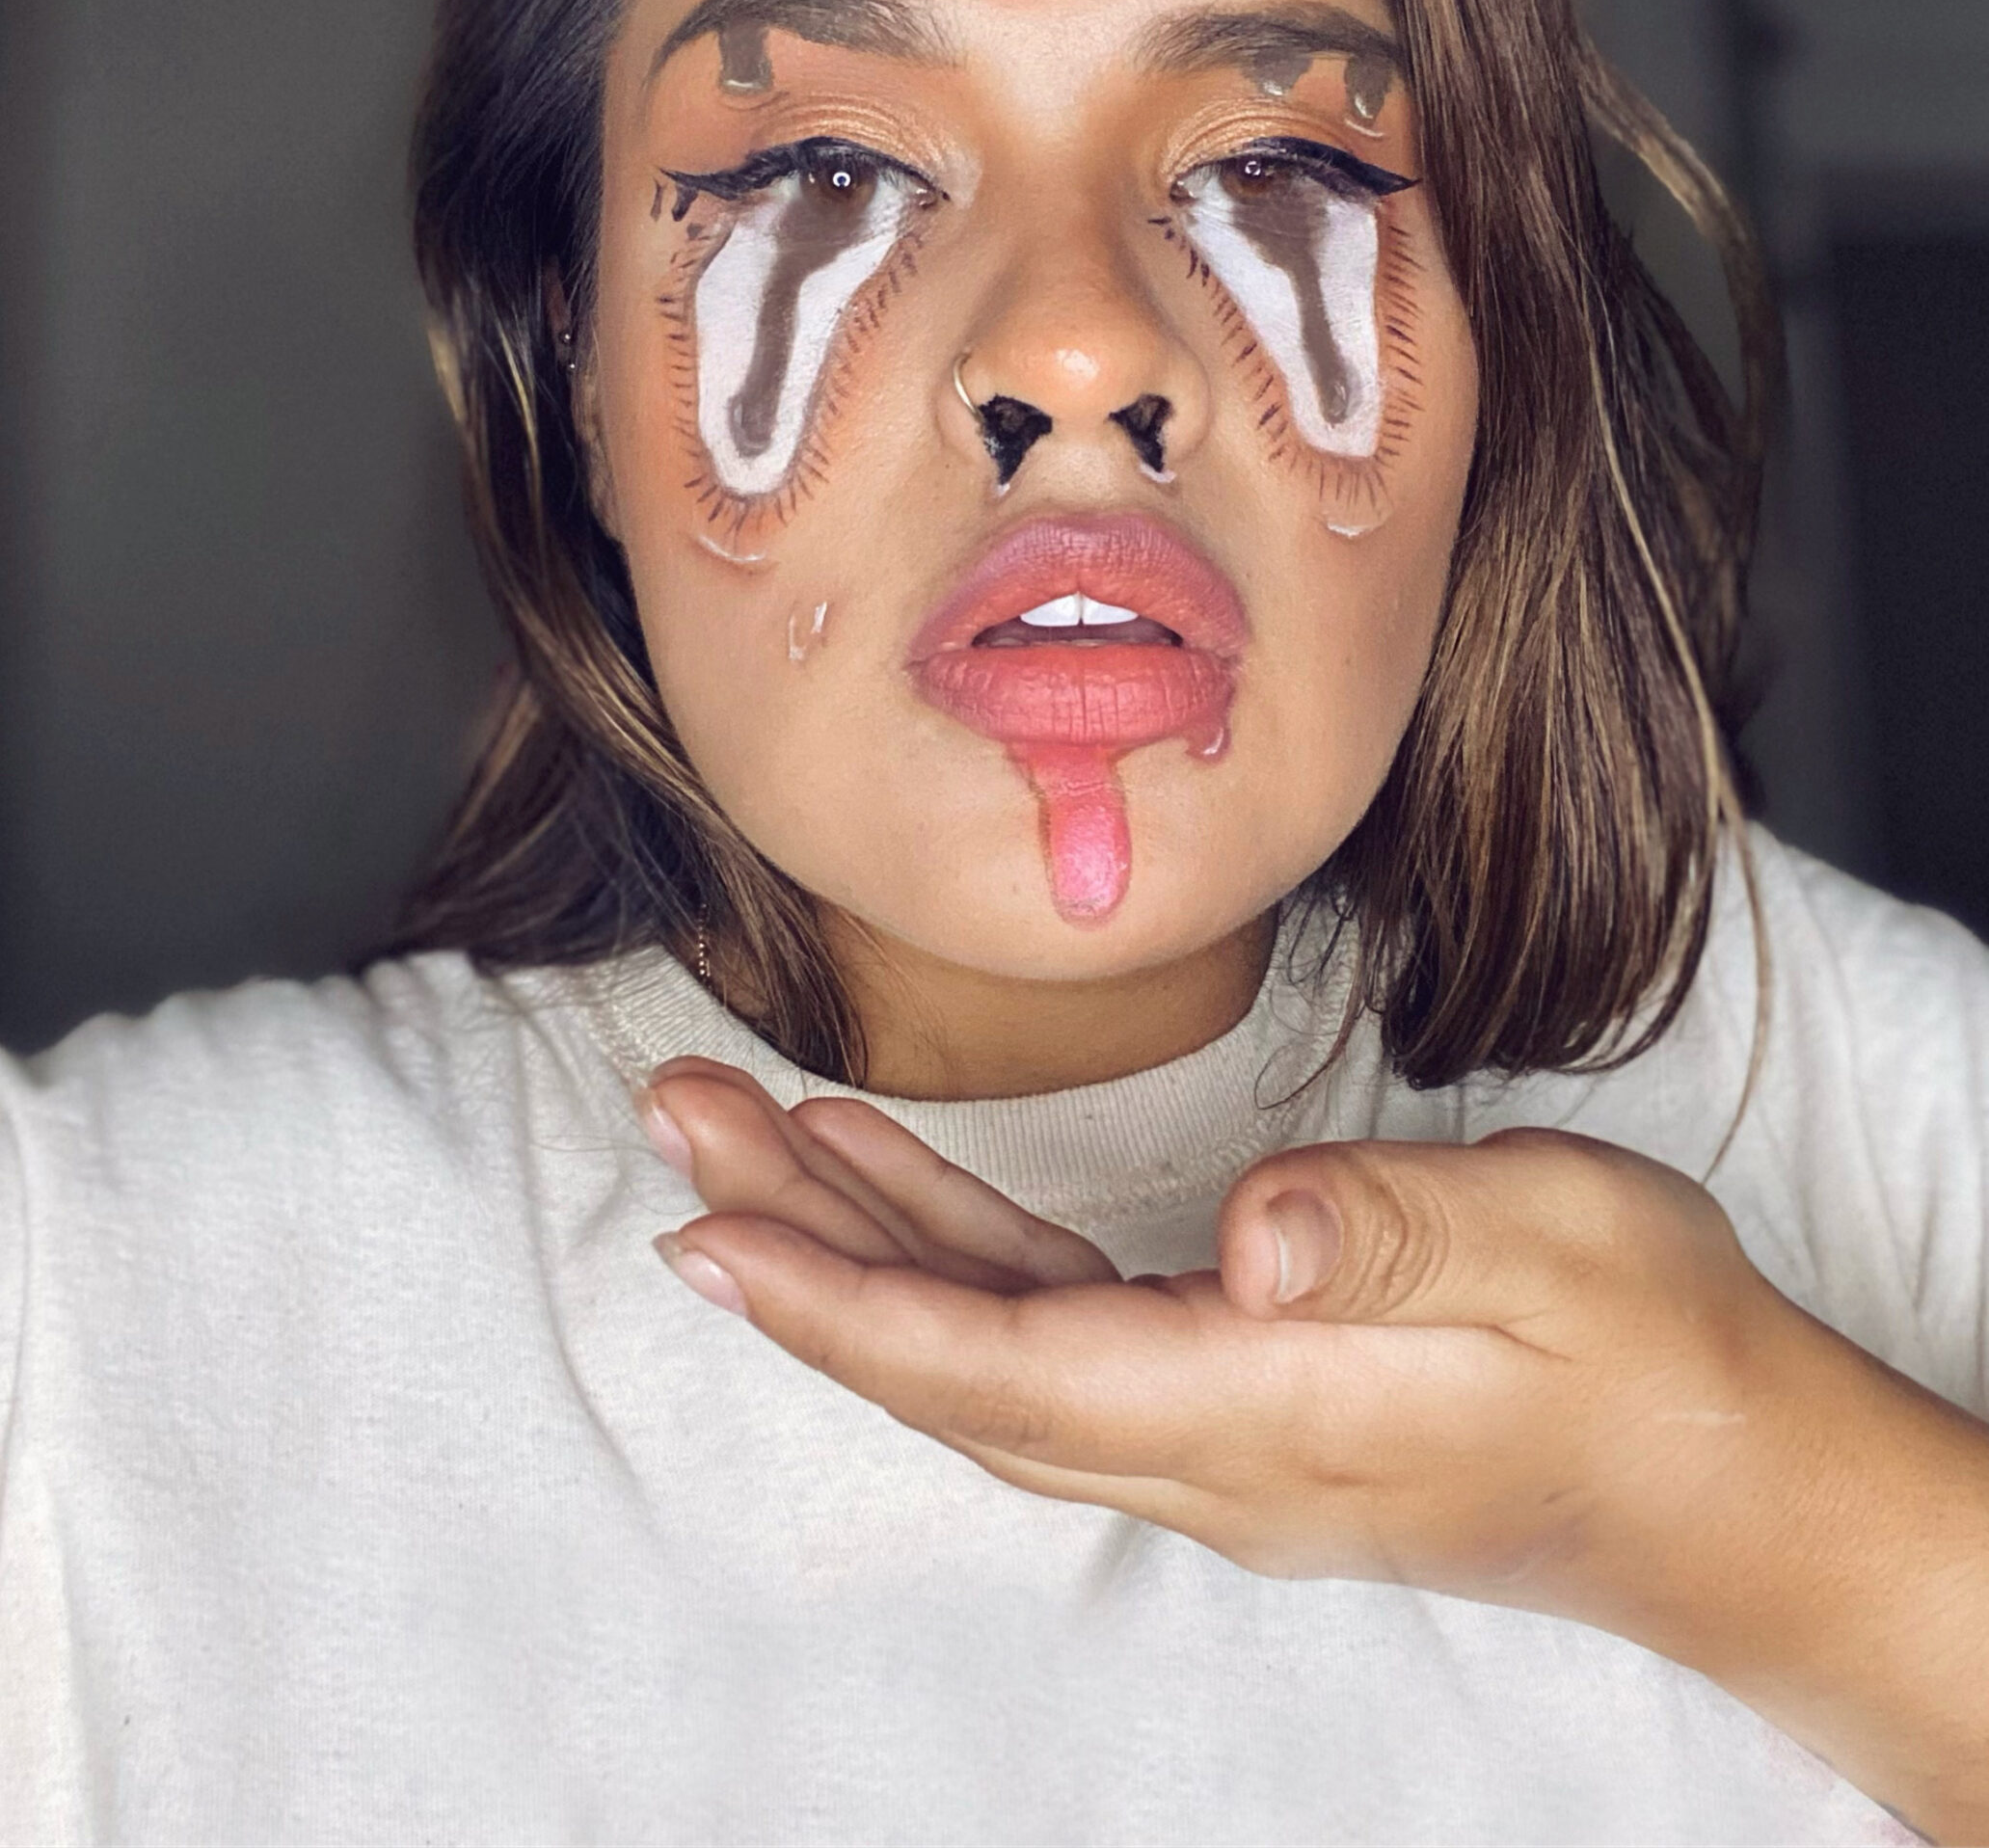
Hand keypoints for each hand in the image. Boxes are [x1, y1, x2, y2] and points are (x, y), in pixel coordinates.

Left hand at [641, 1060, 1774, 1601]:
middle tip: (674, 1122)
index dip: (846, 1308)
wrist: (1726, 1484)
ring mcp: (1215, 1433)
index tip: (709, 1240)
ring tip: (740, 1126)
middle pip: (951, 1362)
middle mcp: (1207, 1446)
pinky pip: (1051, 1332)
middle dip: (797, 1251)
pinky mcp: (1236, 1400)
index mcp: (1265, 1412)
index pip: (1004, 1369)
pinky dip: (953, 1255)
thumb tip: (1252, 1233)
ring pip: (984, 1346)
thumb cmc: (1650, 1352)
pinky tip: (894, 1181)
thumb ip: (1397, 1233)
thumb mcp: (1561, 1252)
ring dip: (855, 1242)